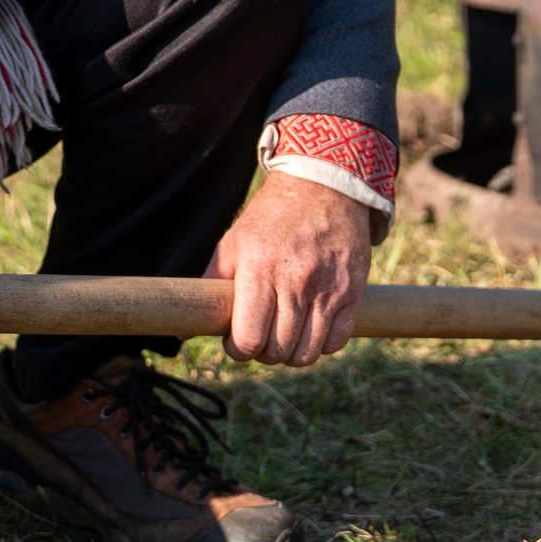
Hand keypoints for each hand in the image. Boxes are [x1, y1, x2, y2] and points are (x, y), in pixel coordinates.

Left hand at [204, 171, 372, 365]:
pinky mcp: (353, 292)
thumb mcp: (234, 241)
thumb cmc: (272, 216)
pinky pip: (336, 341)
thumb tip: (187, 325)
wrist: (324, 186)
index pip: (249, 338)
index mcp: (260, 268)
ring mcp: (328, 288)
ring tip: (284, 336)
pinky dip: (321, 344)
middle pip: (277, 351)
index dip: (238, 350)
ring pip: (307, 353)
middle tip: (260, 338)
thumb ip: (213, 282)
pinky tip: (310, 327)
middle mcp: (296, 281)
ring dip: (291, 354)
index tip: (236, 342)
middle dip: (263, 353)